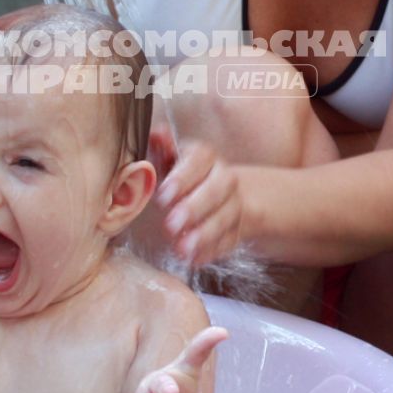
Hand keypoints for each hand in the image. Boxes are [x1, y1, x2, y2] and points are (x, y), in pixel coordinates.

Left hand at [154, 139, 242, 265]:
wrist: (221, 194)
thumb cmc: (182, 176)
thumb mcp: (170, 160)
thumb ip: (162, 149)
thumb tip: (154, 133)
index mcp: (205, 156)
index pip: (200, 159)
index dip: (183, 177)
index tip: (163, 194)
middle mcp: (225, 178)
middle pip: (216, 190)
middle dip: (194, 208)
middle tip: (170, 225)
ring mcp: (235, 205)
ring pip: (226, 217)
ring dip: (204, 234)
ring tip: (182, 249)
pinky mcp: (238, 230)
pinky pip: (230, 240)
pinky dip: (212, 251)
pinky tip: (195, 259)